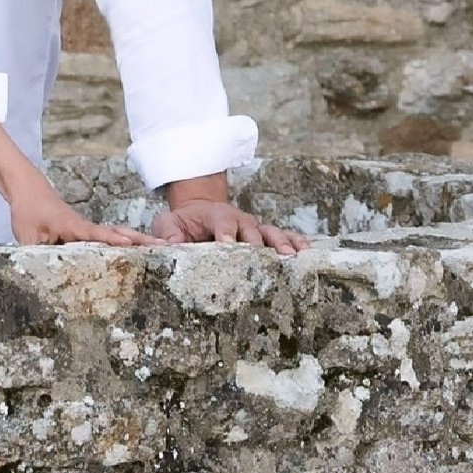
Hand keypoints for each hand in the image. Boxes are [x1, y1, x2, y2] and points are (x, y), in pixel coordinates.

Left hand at [8, 184, 154, 248]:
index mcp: (71, 226)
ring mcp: (86, 227)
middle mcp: (83, 226)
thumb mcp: (25, 236)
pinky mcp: (84, 230)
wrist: (27, 188)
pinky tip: (136, 250)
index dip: (111, 239)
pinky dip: (124, 240)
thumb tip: (42, 278)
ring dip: (137, 240)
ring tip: (162, 248)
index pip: (95, 233)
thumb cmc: (27, 210)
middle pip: (117, 231)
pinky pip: (107, 236)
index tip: (129, 244)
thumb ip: (36, 256)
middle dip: (140, 239)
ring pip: (116, 233)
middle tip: (164, 245)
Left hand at [152, 190, 306, 256]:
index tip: (227, 244)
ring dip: (282, 243)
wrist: (198, 214)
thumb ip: (166, 234)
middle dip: (258, 243)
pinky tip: (306, 253)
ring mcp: (254, 228)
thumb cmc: (181, 223)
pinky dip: (296, 243)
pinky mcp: (265, 238)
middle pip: (252, 230)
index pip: (222, 221)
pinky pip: (284, 237)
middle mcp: (239, 220)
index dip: (226, 231)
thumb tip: (166, 245)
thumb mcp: (167, 225)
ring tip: (291, 257)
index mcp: (215, 215)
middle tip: (264, 258)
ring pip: (272, 233)